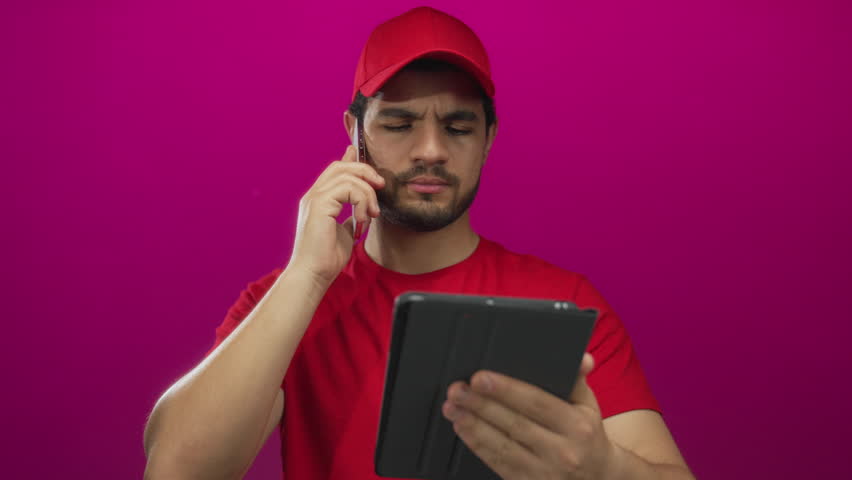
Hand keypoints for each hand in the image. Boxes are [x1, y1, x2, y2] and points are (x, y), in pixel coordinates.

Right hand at [287, 145, 384, 285]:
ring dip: (367, 194)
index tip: (369, 165)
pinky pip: (348, 189)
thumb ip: (349, 217)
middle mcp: (313, 196)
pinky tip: (362, 221)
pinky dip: (361, 203)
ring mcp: (315, 198)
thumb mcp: (344, 232)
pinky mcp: (320, 204)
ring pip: (348, 176)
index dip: (351, 161)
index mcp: (318, 200)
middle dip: (365, 171)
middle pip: (341, 166)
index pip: (335, 171)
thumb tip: (359, 211)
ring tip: (371, 215)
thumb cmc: (327, 259)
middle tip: (381, 185)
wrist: (313, 274)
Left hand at [442, 353, 615, 478]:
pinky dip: (478, 445)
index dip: (506, 390)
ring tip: (453, 409)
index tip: (480, 378)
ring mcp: (545, 472)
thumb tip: (581, 357)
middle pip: (514, 424)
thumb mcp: (588, 405)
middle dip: (481, 405)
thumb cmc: (587, 434)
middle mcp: (562, 452)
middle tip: (457, 390)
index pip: (536, 404)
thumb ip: (576, 379)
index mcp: (576, 426)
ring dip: (473, 426)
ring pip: (502, 446)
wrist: (598, 478)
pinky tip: (463, 429)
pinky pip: (499, 463)